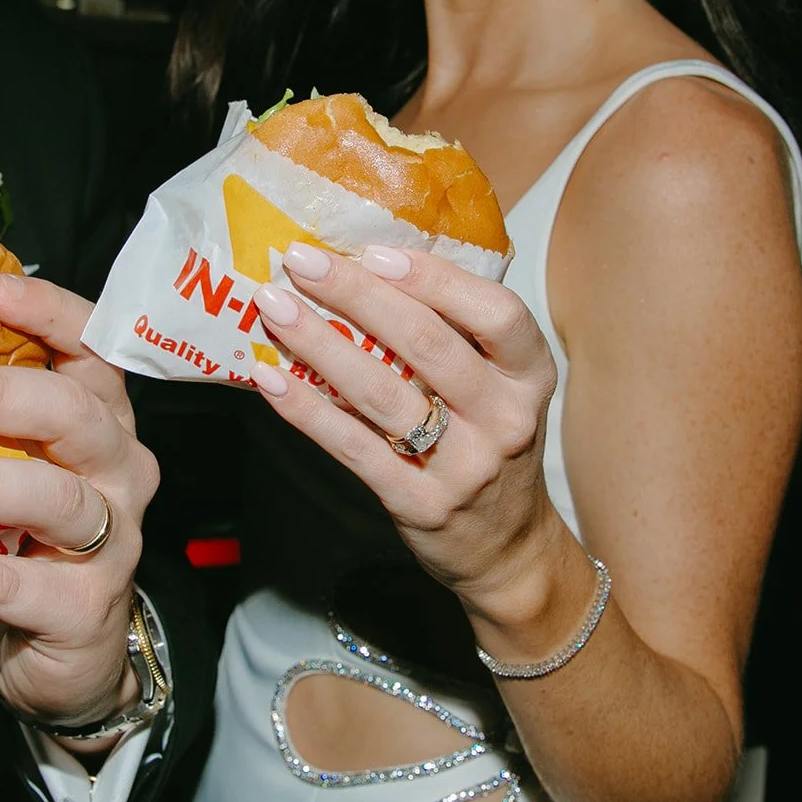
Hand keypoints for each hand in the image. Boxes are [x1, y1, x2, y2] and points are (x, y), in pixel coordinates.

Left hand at [0, 273, 158, 732]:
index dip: (54, 315)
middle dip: (1, 396)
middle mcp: (119, 474)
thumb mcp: (7, 470)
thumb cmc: (24, 544)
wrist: (64, 656)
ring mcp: (112, 543)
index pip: (95, 354)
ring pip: (58, 500)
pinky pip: (21, 585)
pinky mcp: (85, 610)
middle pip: (76, 417)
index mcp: (101, 425)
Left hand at [249, 241, 564, 618]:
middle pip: (427, 344)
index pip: (498, 314)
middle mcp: (505, 418)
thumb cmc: (490, 445)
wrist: (508, 549)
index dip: (436, 279)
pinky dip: (308, 410)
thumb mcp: (501, 389)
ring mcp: (464, 466)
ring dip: (320, 344)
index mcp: (529, 376)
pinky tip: (271, 379)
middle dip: (356, 295)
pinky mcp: (420, 503)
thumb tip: (368, 268)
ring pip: (382, 392)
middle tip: (301, 261)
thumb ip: (457, 338)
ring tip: (274, 308)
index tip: (376, 252)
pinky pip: (354, 447)